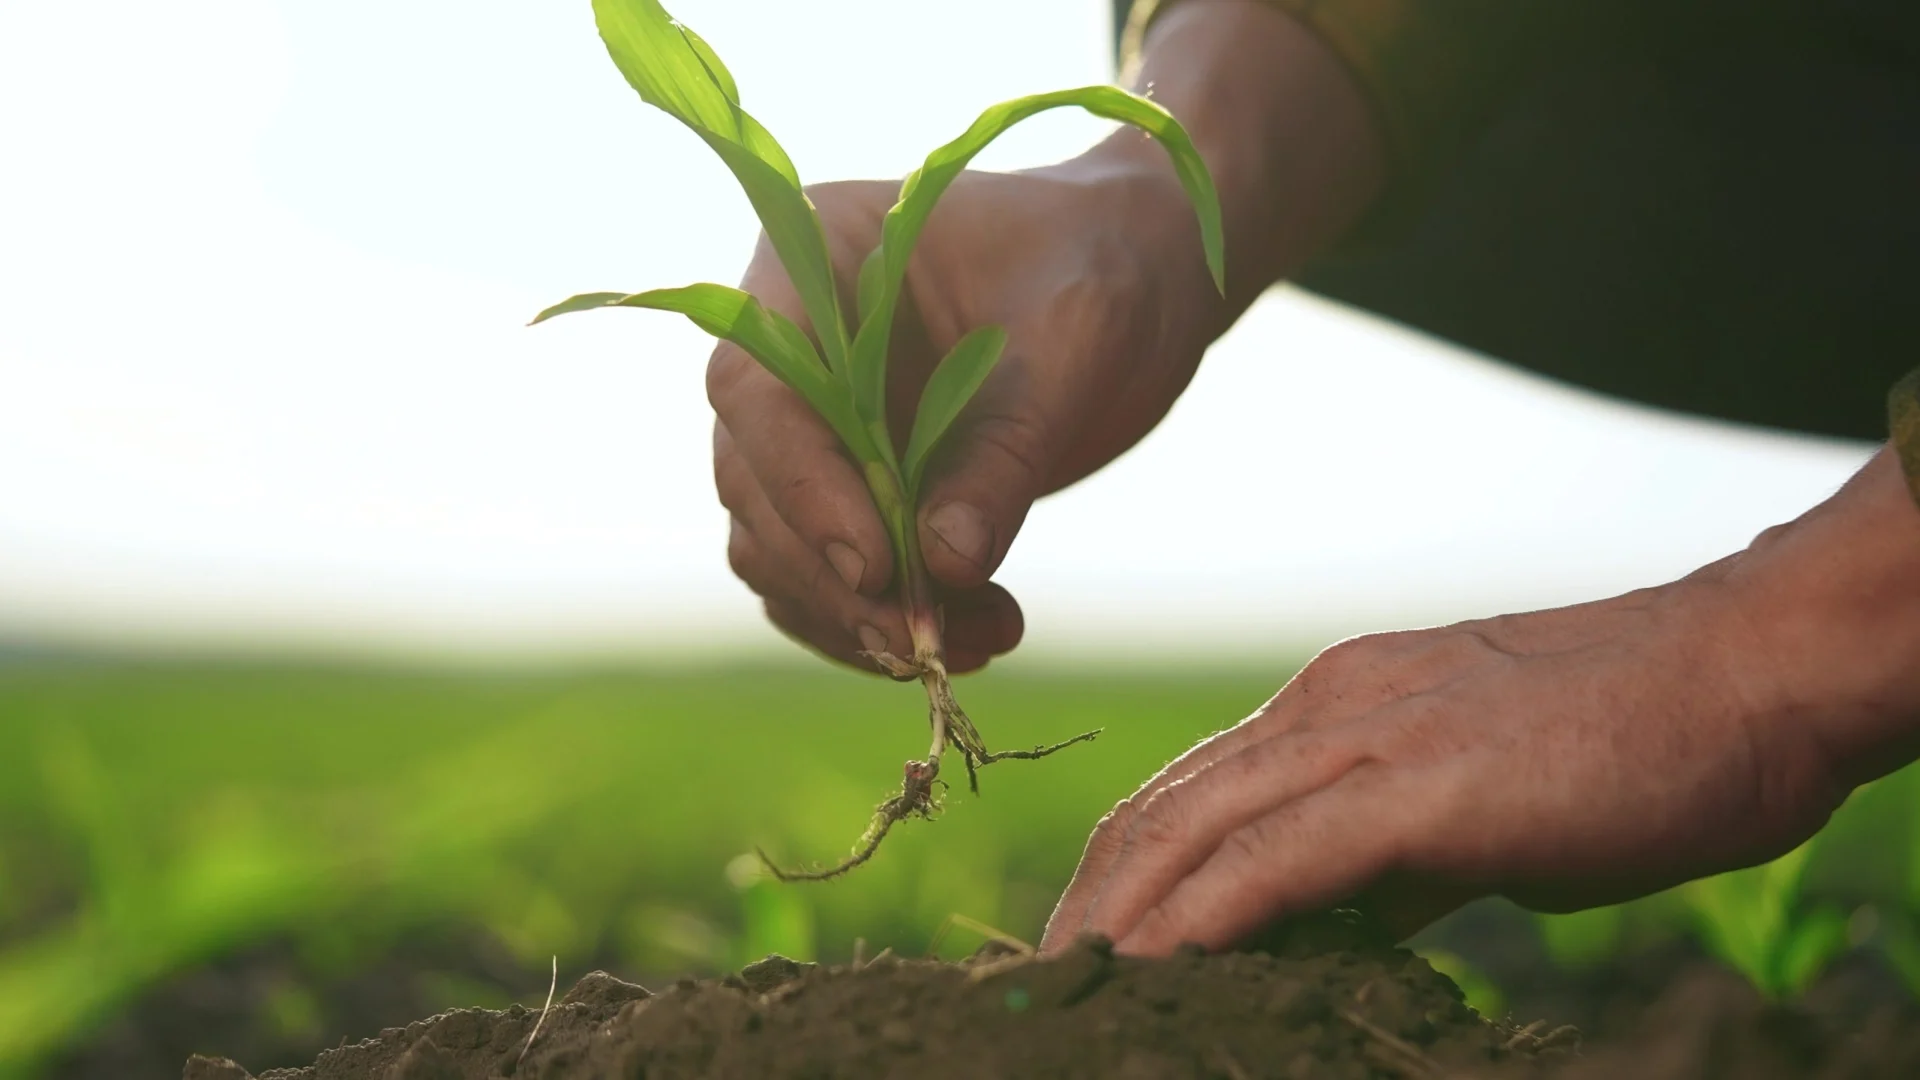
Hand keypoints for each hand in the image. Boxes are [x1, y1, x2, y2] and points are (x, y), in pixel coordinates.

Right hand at [710, 0, 1384, 671]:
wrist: (1144, 278)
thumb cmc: (1104, 270)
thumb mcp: (1074, 342)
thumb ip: (1005, 451)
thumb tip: (945, 567)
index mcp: (812, 261)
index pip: (755, 388)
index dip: (799, 485)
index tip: (874, 566)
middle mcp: (792, 347)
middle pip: (753, 481)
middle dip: (829, 576)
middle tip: (918, 640)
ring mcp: (813, 424)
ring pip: (776, 546)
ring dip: (857, 616)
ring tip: (978, 641)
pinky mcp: (852, 490)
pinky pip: (827, 577)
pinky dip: (882, 623)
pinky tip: (976, 638)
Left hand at [1042, 447, 1919, 954]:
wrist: (1743, 673)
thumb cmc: (1631, 742)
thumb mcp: (1480, 801)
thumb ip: (1395, 851)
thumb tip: (1337, 919)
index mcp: (1336, 702)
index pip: (1190, 789)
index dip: (1123, 867)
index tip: (1085, 939)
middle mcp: (1327, 707)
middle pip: (1163, 808)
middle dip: (1092, 898)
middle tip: (1038, 978)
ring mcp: (1368, 737)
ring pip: (1196, 828)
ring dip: (1119, 915)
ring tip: (1064, 984)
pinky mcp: (1419, 788)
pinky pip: (1277, 860)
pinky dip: (1200, 917)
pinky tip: (1151, 964)